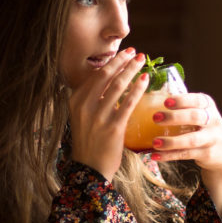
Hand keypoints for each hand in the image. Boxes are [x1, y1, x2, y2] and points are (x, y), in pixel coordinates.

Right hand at [68, 49, 147, 180]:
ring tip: (142, 61)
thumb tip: (108, 79)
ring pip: (117, 86)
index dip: (111, 62)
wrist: (90, 170)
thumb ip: (91, 99)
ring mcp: (98, 117)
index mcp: (75, 101)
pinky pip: (128, 103)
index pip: (94, 75)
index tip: (123, 54)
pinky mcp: (113, 128)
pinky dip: (137, 89)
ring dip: (131, 70)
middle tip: (135, 52)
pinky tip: (145, 80)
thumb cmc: (89, 142)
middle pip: (106, 75)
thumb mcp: (82, 117)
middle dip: (122, 61)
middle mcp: (84, 106)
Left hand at [150, 92, 221, 219]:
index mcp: (208, 105)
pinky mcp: (207, 154)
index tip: (166, 102)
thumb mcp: (198, 114)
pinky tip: (155, 156)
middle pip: (195, 117)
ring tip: (154, 142)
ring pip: (191, 140)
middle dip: (174, 117)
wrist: (221, 153)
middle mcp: (213, 120)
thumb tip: (148, 97)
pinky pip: (186, 154)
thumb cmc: (201, 128)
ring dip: (171, 141)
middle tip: (155, 118)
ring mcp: (212, 138)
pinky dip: (170, 155)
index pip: (197, 100)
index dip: (182, 100)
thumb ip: (181, 107)